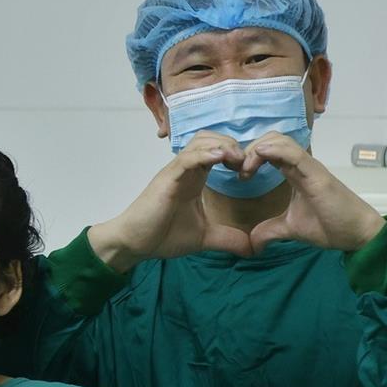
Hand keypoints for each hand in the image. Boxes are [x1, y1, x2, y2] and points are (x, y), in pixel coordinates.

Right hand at [88, 133, 252, 268]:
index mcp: (194, 177)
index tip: (248, 170)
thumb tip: (252, 249)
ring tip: (235, 159)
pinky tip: (219, 158)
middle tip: (244, 163)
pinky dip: (203, 154)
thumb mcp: (204, 237)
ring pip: (199, 142)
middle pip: (209, 138)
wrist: (134, 243)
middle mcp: (185, 169)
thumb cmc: (162, 235)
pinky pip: (186, 159)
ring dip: (221, 145)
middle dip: (231, 143)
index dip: (235, 153)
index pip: (216, 149)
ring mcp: (175, 172)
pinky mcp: (167, 179)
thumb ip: (227, 238)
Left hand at [242, 134, 385, 253]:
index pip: (268, 150)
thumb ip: (270, 231)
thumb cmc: (330, 226)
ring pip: (281, 141)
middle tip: (238, 169)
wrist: (358, 235)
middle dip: (249, 149)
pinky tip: (260, 154)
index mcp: (294, 173)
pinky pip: (294, 153)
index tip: (238, 174)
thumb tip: (251, 244)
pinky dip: (275, 149)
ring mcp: (310, 168)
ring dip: (258, 148)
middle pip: (271, 139)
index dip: (249, 155)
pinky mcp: (317, 174)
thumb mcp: (291, 228)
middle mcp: (301, 165)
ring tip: (246, 168)